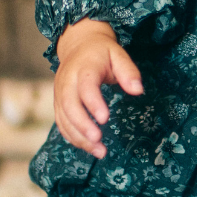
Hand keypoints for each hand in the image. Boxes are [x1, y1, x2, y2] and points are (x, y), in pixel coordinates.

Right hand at [53, 18, 142, 157]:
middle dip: (82, 125)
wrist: (78, 45)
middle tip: (99, 140)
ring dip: (79, 137)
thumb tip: (138, 91)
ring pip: (63, 118)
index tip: (105, 118)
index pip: (85, 86)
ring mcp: (59, 93)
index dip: (93, 103)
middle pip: (69, 105)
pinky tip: (89, 147)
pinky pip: (61, 123)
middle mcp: (67, 81)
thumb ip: (128, 72)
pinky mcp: (58, 103)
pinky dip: (73, 137)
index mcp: (84, 67)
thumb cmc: (102, 52)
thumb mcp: (119, 55)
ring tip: (100, 151)